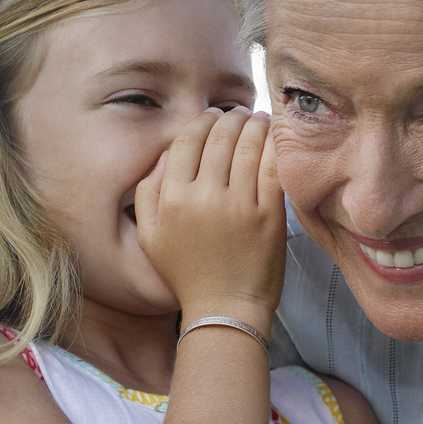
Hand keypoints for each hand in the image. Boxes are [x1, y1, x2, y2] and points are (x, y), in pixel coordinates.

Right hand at [136, 108, 285, 331]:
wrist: (225, 310)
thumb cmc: (187, 274)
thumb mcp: (149, 237)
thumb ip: (147, 191)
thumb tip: (166, 154)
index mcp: (173, 201)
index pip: (186, 142)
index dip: (200, 122)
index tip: (211, 116)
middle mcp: (204, 199)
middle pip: (219, 139)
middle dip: (230, 118)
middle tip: (239, 113)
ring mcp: (240, 207)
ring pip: (248, 147)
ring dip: (254, 125)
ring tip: (258, 119)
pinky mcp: (270, 216)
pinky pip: (272, 168)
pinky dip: (274, 146)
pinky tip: (274, 138)